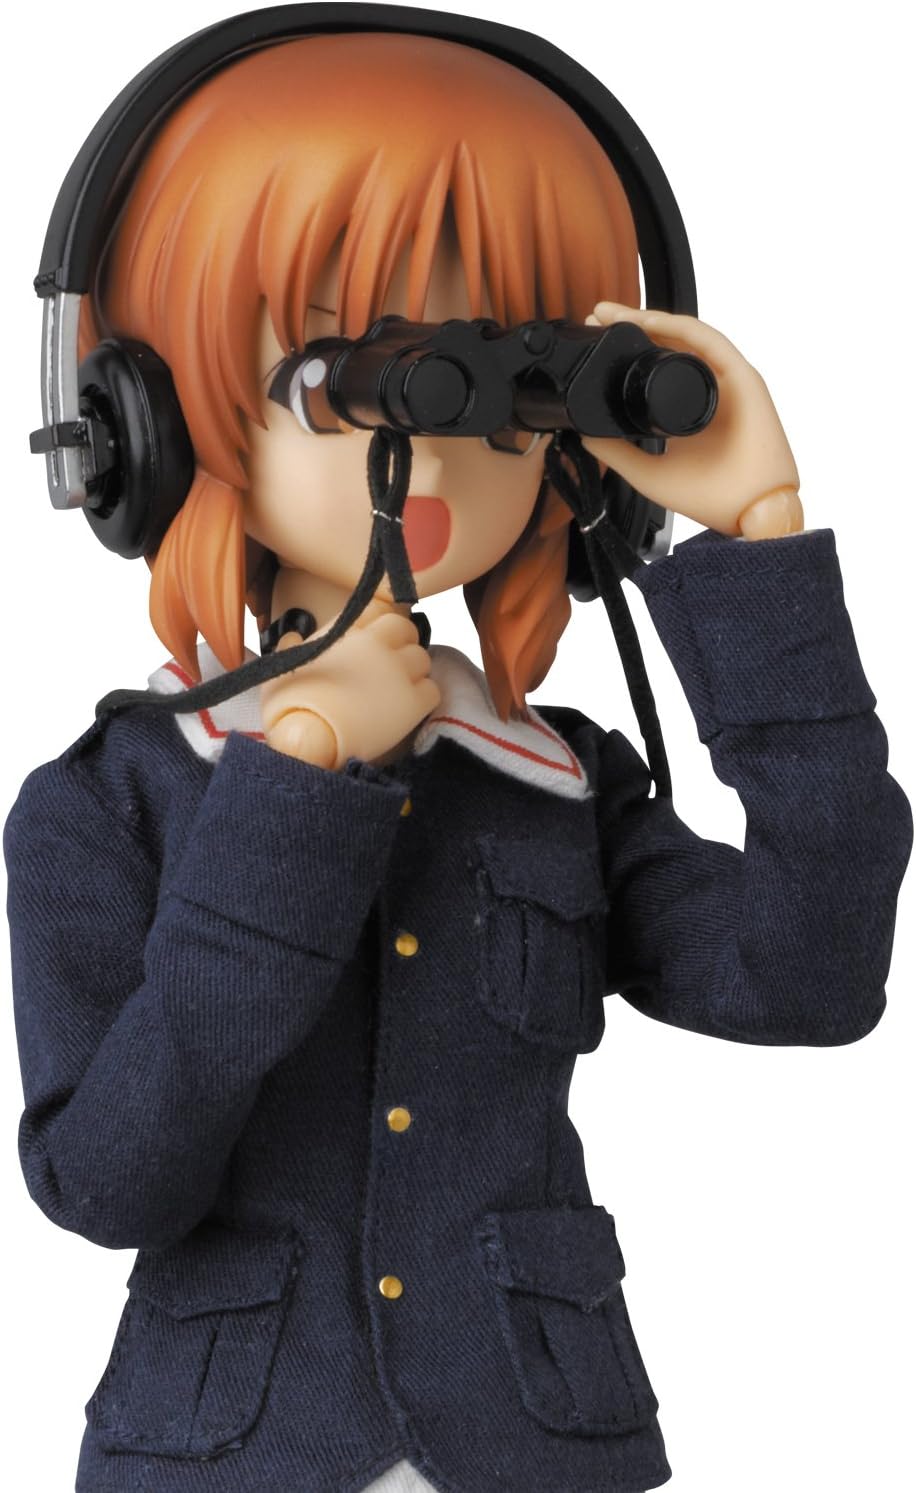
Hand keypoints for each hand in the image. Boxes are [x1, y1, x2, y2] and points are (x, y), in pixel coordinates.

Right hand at [260, 602, 440, 769]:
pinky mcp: (412, 702)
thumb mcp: (281, 669)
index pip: (377, 610)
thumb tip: (292, 637)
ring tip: (398, 689)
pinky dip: (423, 697)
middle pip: (406, 628)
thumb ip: (291, 647)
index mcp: (346, 632)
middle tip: (391, 663)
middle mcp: (376, 644)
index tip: (375, 638)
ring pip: (422, 658)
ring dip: (413, 671)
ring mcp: (397, 671)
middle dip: (402, 642)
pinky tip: (408, 708)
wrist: (308, 740)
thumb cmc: (288, 707)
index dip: (379, 624)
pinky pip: (432, 690)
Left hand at [581, 302, 803, 538]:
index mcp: (690, 408)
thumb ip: (617, 453)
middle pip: (670, 344)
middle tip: (599, 314)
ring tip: (618, 313)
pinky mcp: (745, 378)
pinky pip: (710, 342)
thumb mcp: (648, 472)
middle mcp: (709, 389)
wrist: (750, 514)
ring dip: (652, 319)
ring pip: (686, 337)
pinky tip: (652, 322)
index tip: (596, 338)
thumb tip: (582, 433)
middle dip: (633, 324)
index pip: (657, 366)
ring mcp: (727, 381)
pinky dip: (680, 328)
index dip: (628, 348)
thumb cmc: (712, 497)